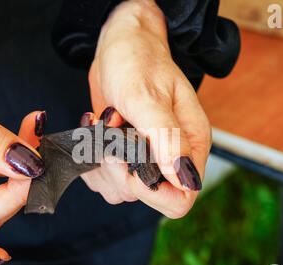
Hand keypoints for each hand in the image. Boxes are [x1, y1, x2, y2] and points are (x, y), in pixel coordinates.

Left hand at [81, 0, 211, 217]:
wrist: (120, 47)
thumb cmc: (138, 61)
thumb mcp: (149, 97)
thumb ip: (167, 139)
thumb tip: (185, 181)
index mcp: (190, 145)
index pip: (181, 199)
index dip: (153, 192)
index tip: (129, 163)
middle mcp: (170, 157)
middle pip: (145, 197)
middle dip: (118, 170)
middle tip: (110, 131)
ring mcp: (145, 158)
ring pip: (119, 190)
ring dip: (101, 162)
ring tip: (104, 123)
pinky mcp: (123, 155)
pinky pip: (103, 178)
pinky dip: (91, 159)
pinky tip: (95, 129)